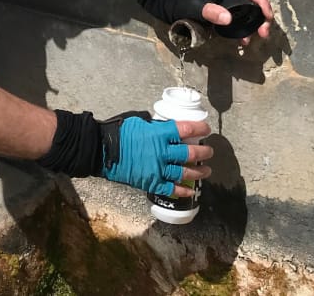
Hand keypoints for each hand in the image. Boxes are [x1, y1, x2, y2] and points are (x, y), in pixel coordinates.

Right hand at [98, 112, 212, 196]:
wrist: (103, 150)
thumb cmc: (119, 133)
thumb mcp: (139, 123)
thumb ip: (156, 127)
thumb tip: (166, 127)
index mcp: (159, 134)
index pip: (186, 129)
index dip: (199, 128)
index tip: (206, 128)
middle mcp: (162, 152)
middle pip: (190, 153)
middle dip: (204, 152)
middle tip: (209, 151)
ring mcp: (158, 168)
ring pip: (185, 171)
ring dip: (199, 171)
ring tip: (207, 170)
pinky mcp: (152, 181)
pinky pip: (172, 187)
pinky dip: (183, 189)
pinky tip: (191, 189)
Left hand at [190, 0, 273, 43]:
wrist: (169, 2)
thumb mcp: (194, 6)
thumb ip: (210, 11)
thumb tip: (228, 19)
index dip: (262, 1)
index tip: (267, 16)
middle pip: (253, 2)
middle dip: (262, 16)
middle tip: (264, 32)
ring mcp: (228, 4)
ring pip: (248, 12)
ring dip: (255, 24)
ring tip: (256, 37)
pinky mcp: (224, 14)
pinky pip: (239, 20)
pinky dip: (244, 29)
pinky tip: (243, 40)